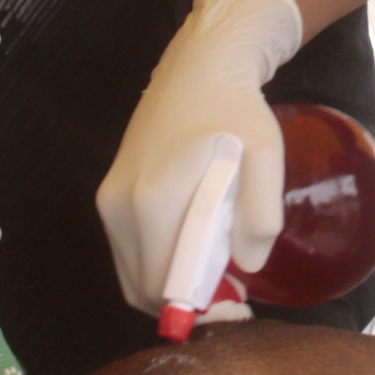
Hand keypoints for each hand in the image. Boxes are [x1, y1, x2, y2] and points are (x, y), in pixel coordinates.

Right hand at [95, 0, 301, 310]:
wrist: (198, 66)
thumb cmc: (235, 110)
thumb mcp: (266, 156)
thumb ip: (261, 214)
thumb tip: (245, 266)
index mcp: (154, 201)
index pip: (163, 286)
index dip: (200, 308)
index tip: (237, 306)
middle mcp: (119, 206)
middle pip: (144, 289)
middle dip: (187, 302)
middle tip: (233, 295)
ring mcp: (108, 202)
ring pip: (133, 275)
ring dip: (172, 286)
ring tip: (218, 273)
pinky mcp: (108, 197)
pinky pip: (129, 253)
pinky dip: (159, 266)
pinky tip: (194, 250)